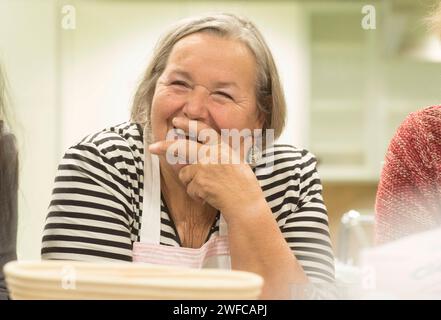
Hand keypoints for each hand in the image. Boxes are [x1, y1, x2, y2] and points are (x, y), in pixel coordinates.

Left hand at [148, 117, 266, 220]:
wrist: (245, 202)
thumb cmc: (243, 185)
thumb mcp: (234, 162)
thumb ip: (216, 156)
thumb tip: (195, 159)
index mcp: (221, 147)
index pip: (202, 130)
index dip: (188, 125)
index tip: (177, 121)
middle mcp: (211, 153)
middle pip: (181, 147)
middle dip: (164, 146)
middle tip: (152, 147)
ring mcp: (204, 167)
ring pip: (185, 174)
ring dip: (192, 184)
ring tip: (209, 190)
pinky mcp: (199, 182)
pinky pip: (190, 189)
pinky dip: (197, 196)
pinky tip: (209, 197)